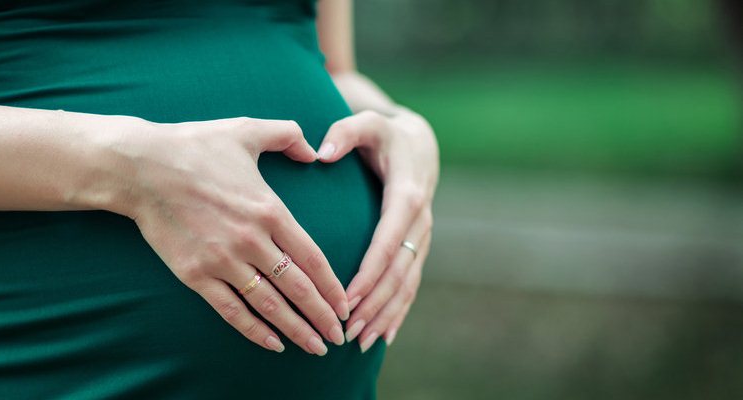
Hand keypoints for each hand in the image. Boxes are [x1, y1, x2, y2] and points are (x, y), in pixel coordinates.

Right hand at [95, 116, 349, 354]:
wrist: (140, 167)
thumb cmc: (195, 145)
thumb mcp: (247, 129)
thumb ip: (288, 135)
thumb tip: (315, 151)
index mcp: (269, 210)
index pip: (312, 258)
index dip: (332, 287)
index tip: (345, 305)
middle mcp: (250, 240)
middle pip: (298, 288)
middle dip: (322, 317)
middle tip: (339, 337)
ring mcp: (222, 261)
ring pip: (269, 306)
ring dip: (296, 330)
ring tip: (315, 347)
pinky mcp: (195, 274)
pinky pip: (231, 310)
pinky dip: (254, 331)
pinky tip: (273, 344)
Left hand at [316, 108, 438, 351]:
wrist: (419, 144)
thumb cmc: (384, 134)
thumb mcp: (368, 124)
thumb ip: (345, 132)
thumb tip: (322, 152)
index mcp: (406, 196)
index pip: (388, 241)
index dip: (369, 272)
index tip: (347, 298)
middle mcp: (420, 222)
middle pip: (398, 272)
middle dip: (374, 304)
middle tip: (347, 329)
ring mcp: (422, 239)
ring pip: (407, 284)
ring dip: (385, 315)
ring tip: (361, 341)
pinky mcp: (418, 249)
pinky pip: (410, 285)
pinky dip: (398, 312)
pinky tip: (383, 336)